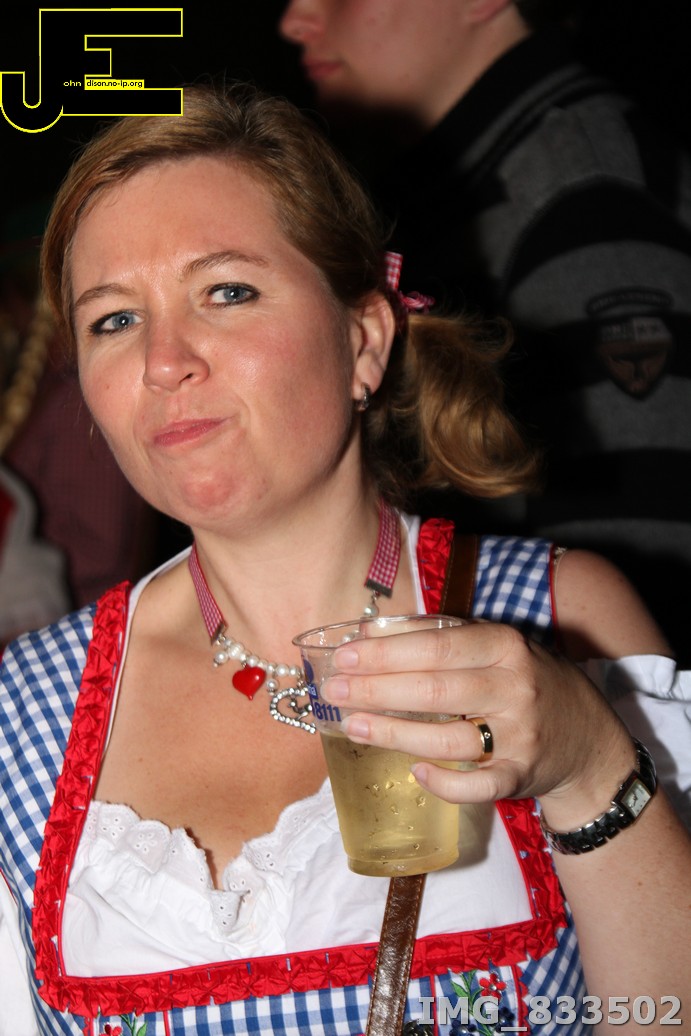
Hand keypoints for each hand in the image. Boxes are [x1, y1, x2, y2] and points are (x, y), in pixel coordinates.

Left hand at [323, 621, 633, 819]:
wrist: (589, 740)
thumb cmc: (528, 682)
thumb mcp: (497, 647)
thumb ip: (441, 637)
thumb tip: (370, 633)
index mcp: (505, 645)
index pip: (437, 646)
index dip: (387, 652)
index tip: (345, 655)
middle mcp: (515, 687)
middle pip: (435, 690)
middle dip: (377, 690)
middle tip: (335, 690)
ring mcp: (520, 735)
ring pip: (447, 737)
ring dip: (394, 734)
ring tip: (353, 726)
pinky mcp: (521, 776)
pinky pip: (478, 786)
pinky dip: (445, 782)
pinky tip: (415, 772)